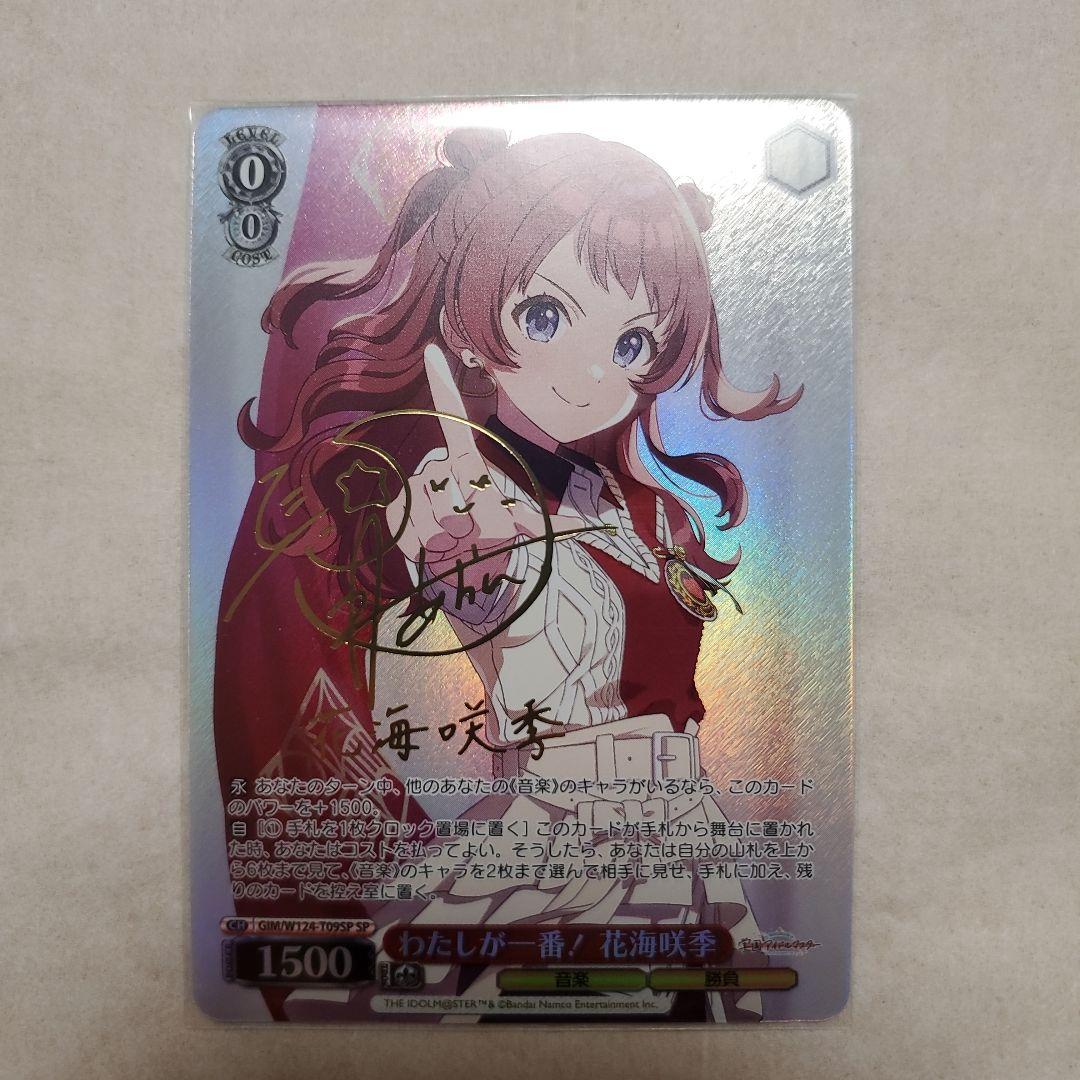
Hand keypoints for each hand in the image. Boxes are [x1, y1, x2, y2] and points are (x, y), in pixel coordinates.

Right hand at [385, 344, 578, 571]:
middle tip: (475, 537)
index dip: (443, 389)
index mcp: (465, 462)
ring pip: (436, 517)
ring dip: (452, 541)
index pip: (454, 422)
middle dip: (471, 523)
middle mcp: (437, 469)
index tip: (432, 352)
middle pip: (452, 491)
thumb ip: (539, 522)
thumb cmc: (492, 540)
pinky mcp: (397, 516)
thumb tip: (588, 522)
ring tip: (458, 546)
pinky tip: (438, 552)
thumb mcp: (521, 527)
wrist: (464, 572)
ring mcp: (415, 491)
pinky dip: (431, 550)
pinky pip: (415, 532)